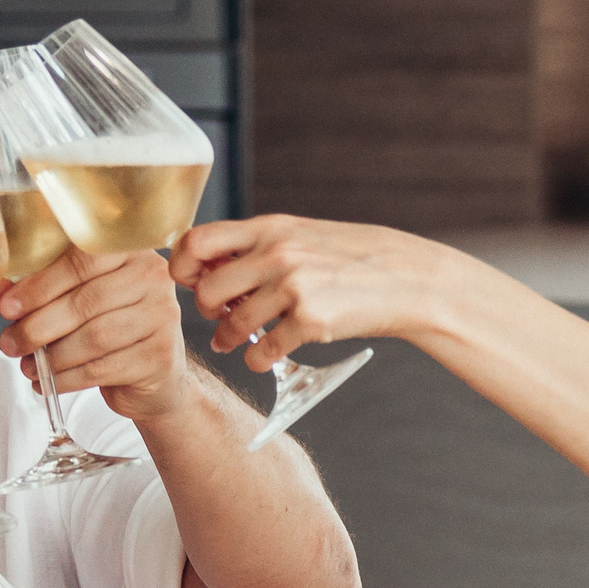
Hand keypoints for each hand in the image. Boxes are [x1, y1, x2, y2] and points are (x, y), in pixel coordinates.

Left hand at [0, 249, 189, 421]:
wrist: (154, 374)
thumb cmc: (110, 328)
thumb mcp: (74, 302)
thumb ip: (37, 292)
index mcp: (129, 250)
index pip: (82, 259)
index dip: (40, 284)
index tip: (7, 307)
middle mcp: (152, 277)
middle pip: (86, 301)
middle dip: (39, 326)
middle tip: (10, 343)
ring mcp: (161, 316)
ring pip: (94, 337)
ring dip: (52, 356)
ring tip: (28, 366)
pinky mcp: (159, 356)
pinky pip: (102, 368)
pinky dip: (68, 378)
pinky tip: (49, 382)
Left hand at [169, 216, 473, 368]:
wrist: (405, 277)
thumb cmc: (347, 257)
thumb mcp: (300, 235)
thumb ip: (255, 246)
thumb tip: (205, 265)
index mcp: (269, 228)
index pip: (197, 240)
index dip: (183, 265)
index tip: (191, 280)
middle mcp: (278, 253)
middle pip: (206, 289)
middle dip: (205, 309)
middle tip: (216, 314)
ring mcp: (295, 287)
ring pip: (231, 325)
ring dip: (227, 339)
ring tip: (232, 340)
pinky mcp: (311, 321)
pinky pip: (262, 351)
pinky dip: (257, 359)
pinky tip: (263, 355)